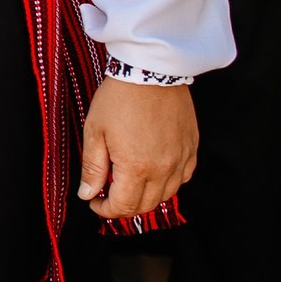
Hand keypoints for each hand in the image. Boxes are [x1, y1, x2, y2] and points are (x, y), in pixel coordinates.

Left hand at [77, 79, 197, 220]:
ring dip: (146, 196)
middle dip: (124, 206)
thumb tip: (88, 194)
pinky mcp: (192, 148)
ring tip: (128, 183)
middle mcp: (164, 168)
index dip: (106, 210)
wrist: (150, 71)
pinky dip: (168, 183)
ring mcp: (181, 158)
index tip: (95, 203)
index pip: (124, 206)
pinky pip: (183, 178)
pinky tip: (153, 172)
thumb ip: (93, 168)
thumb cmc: (119, 98)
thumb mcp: (95, 132)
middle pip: (146, 205)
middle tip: (108, 195)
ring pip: (166, 195)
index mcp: (137, 167)